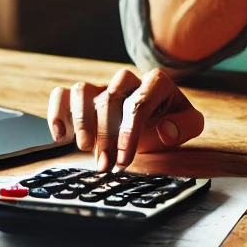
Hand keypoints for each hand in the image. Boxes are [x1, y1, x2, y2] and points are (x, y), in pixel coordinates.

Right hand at [47, 68, 204, 171]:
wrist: (158, 118)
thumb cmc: (171, 121)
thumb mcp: (189, 124)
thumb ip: (185, 125)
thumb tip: (164, 129)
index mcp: (155, 83)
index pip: (139, 103)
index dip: (129, 132)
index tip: (124, 159)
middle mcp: (127, 81)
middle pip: (110, 98)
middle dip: (105, 135)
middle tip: (105, 165)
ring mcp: (104, 87)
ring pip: (83, 90)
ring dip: (80, 122)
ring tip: (84, 149)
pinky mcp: (84, 97)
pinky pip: (63, 94)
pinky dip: (57, 112)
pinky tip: (61, 136)